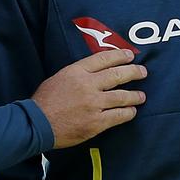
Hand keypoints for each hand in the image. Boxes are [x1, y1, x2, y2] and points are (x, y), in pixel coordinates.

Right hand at [32, 49, 146, 148]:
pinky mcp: (96, 122)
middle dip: (134, 72)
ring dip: (135, 96)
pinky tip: (132, 112)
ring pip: (122, 97)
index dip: (120, 55)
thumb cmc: (44, 101)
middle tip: (143, 72)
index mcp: (77, 71)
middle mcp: (88, 85)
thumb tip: (96, 72)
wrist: (36, 124)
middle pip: (117, 74)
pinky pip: (118, 116)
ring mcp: (93, 104)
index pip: (104, 58)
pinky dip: (128, 113)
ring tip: (141, 96)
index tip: (129, 55)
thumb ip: (78, 73)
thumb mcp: (59, 77)